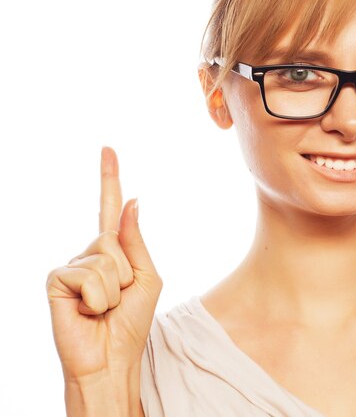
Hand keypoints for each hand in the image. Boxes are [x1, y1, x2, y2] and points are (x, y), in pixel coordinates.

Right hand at [46, 147, 161, 381]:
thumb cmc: (131, 322)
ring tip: (105, 308)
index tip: (108, 149)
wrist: (112, 359)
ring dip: (115, 288)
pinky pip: (89, 274)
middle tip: (118, 299)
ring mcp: (71, 265)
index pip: (109, 208)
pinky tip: (90, 312)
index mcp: (113, 251)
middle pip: (116, 238)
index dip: (109, 178)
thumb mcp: (147, 278)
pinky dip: (99, 298)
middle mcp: (90, 253)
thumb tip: (132, 200)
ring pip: (105, 257)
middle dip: (127, 272)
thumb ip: (137, 241)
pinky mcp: (56, 279)